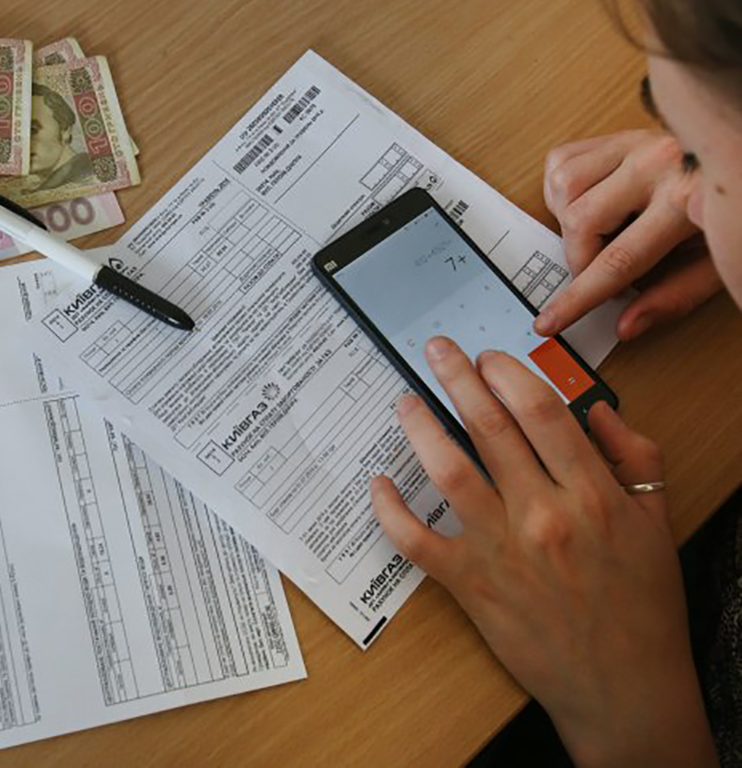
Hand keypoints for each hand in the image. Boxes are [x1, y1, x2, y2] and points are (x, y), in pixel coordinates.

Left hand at [371, 337, 715, 766]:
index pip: (541, 412)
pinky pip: (416, 539)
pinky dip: (390, 509)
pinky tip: (379, 481)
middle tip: (436, 350)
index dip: (508, 373)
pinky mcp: (469, 584)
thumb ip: (633, 456)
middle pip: (489, 428)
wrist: (624, 685)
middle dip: (457, 379)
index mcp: (591, 493)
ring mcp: (500, 549)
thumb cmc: (642, 603)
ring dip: (420, 428)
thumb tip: (595, 408)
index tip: (487, 356)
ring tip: (405, 400)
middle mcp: (542, 514)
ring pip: (447, 470)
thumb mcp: (657, 520)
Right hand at [535, 129, 722, 340]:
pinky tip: (589, 202)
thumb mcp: (714, 262)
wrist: (739, 161)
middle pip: (581, 221)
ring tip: (596, 230)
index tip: (552, 321)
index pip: (619, 259)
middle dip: (578, 258)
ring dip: (567, 219)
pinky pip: (561, 162)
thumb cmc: (726, 212)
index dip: (580, 297)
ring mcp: (633, 143)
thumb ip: (673, 296)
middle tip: (593, 268)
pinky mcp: (616, 135)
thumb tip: (626, 325)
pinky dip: (562, 191)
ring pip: (564, 188)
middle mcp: (655, 163)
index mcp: (684, 199)